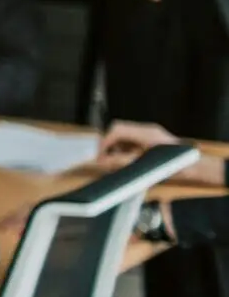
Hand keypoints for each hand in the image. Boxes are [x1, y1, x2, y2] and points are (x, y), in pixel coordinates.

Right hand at [100, 121, 225, 185]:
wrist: (196, 168)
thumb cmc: (175, 166)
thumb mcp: (145, 166)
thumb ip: (122, 161)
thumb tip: (104, 161)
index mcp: (146, 132)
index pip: (117, 129)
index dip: (105, 141)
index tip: (99, 154)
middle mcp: (147, 130)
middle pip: (118, 130)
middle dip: (108, 144)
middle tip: (104, 158)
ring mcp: (150, 134)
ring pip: (124, 136)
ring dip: (116, 148)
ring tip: (116, 162)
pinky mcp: (152, 140)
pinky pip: (132, 141)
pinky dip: (126, 150)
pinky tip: (128, 161)